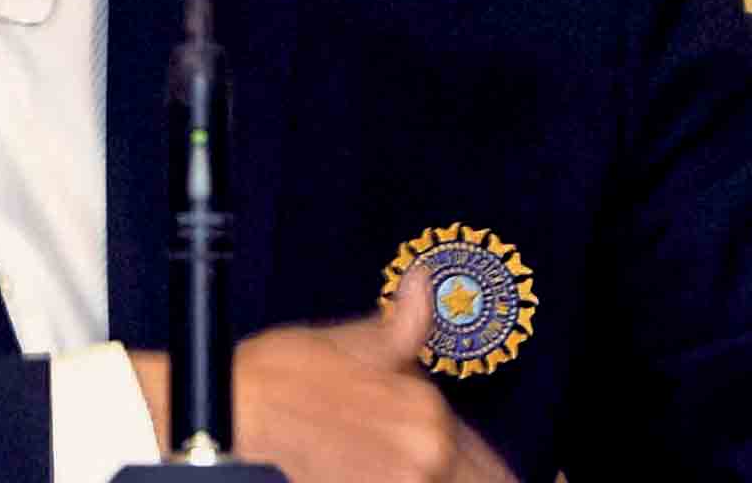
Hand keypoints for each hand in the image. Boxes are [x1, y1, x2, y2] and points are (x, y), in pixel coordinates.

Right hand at [130, 274, 512, 482]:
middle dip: (478, 475)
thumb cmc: (288, 375)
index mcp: (427, 416)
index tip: (515, 470)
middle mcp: (424, 459)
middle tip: (493, 474)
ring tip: (428, 469)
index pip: (485, 457)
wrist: (236, 410)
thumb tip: (425, 287)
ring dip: (449, 480)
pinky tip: (401, 474)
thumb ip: (401, 329)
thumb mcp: (352, 344)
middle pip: (480, 481)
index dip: (491, 465)